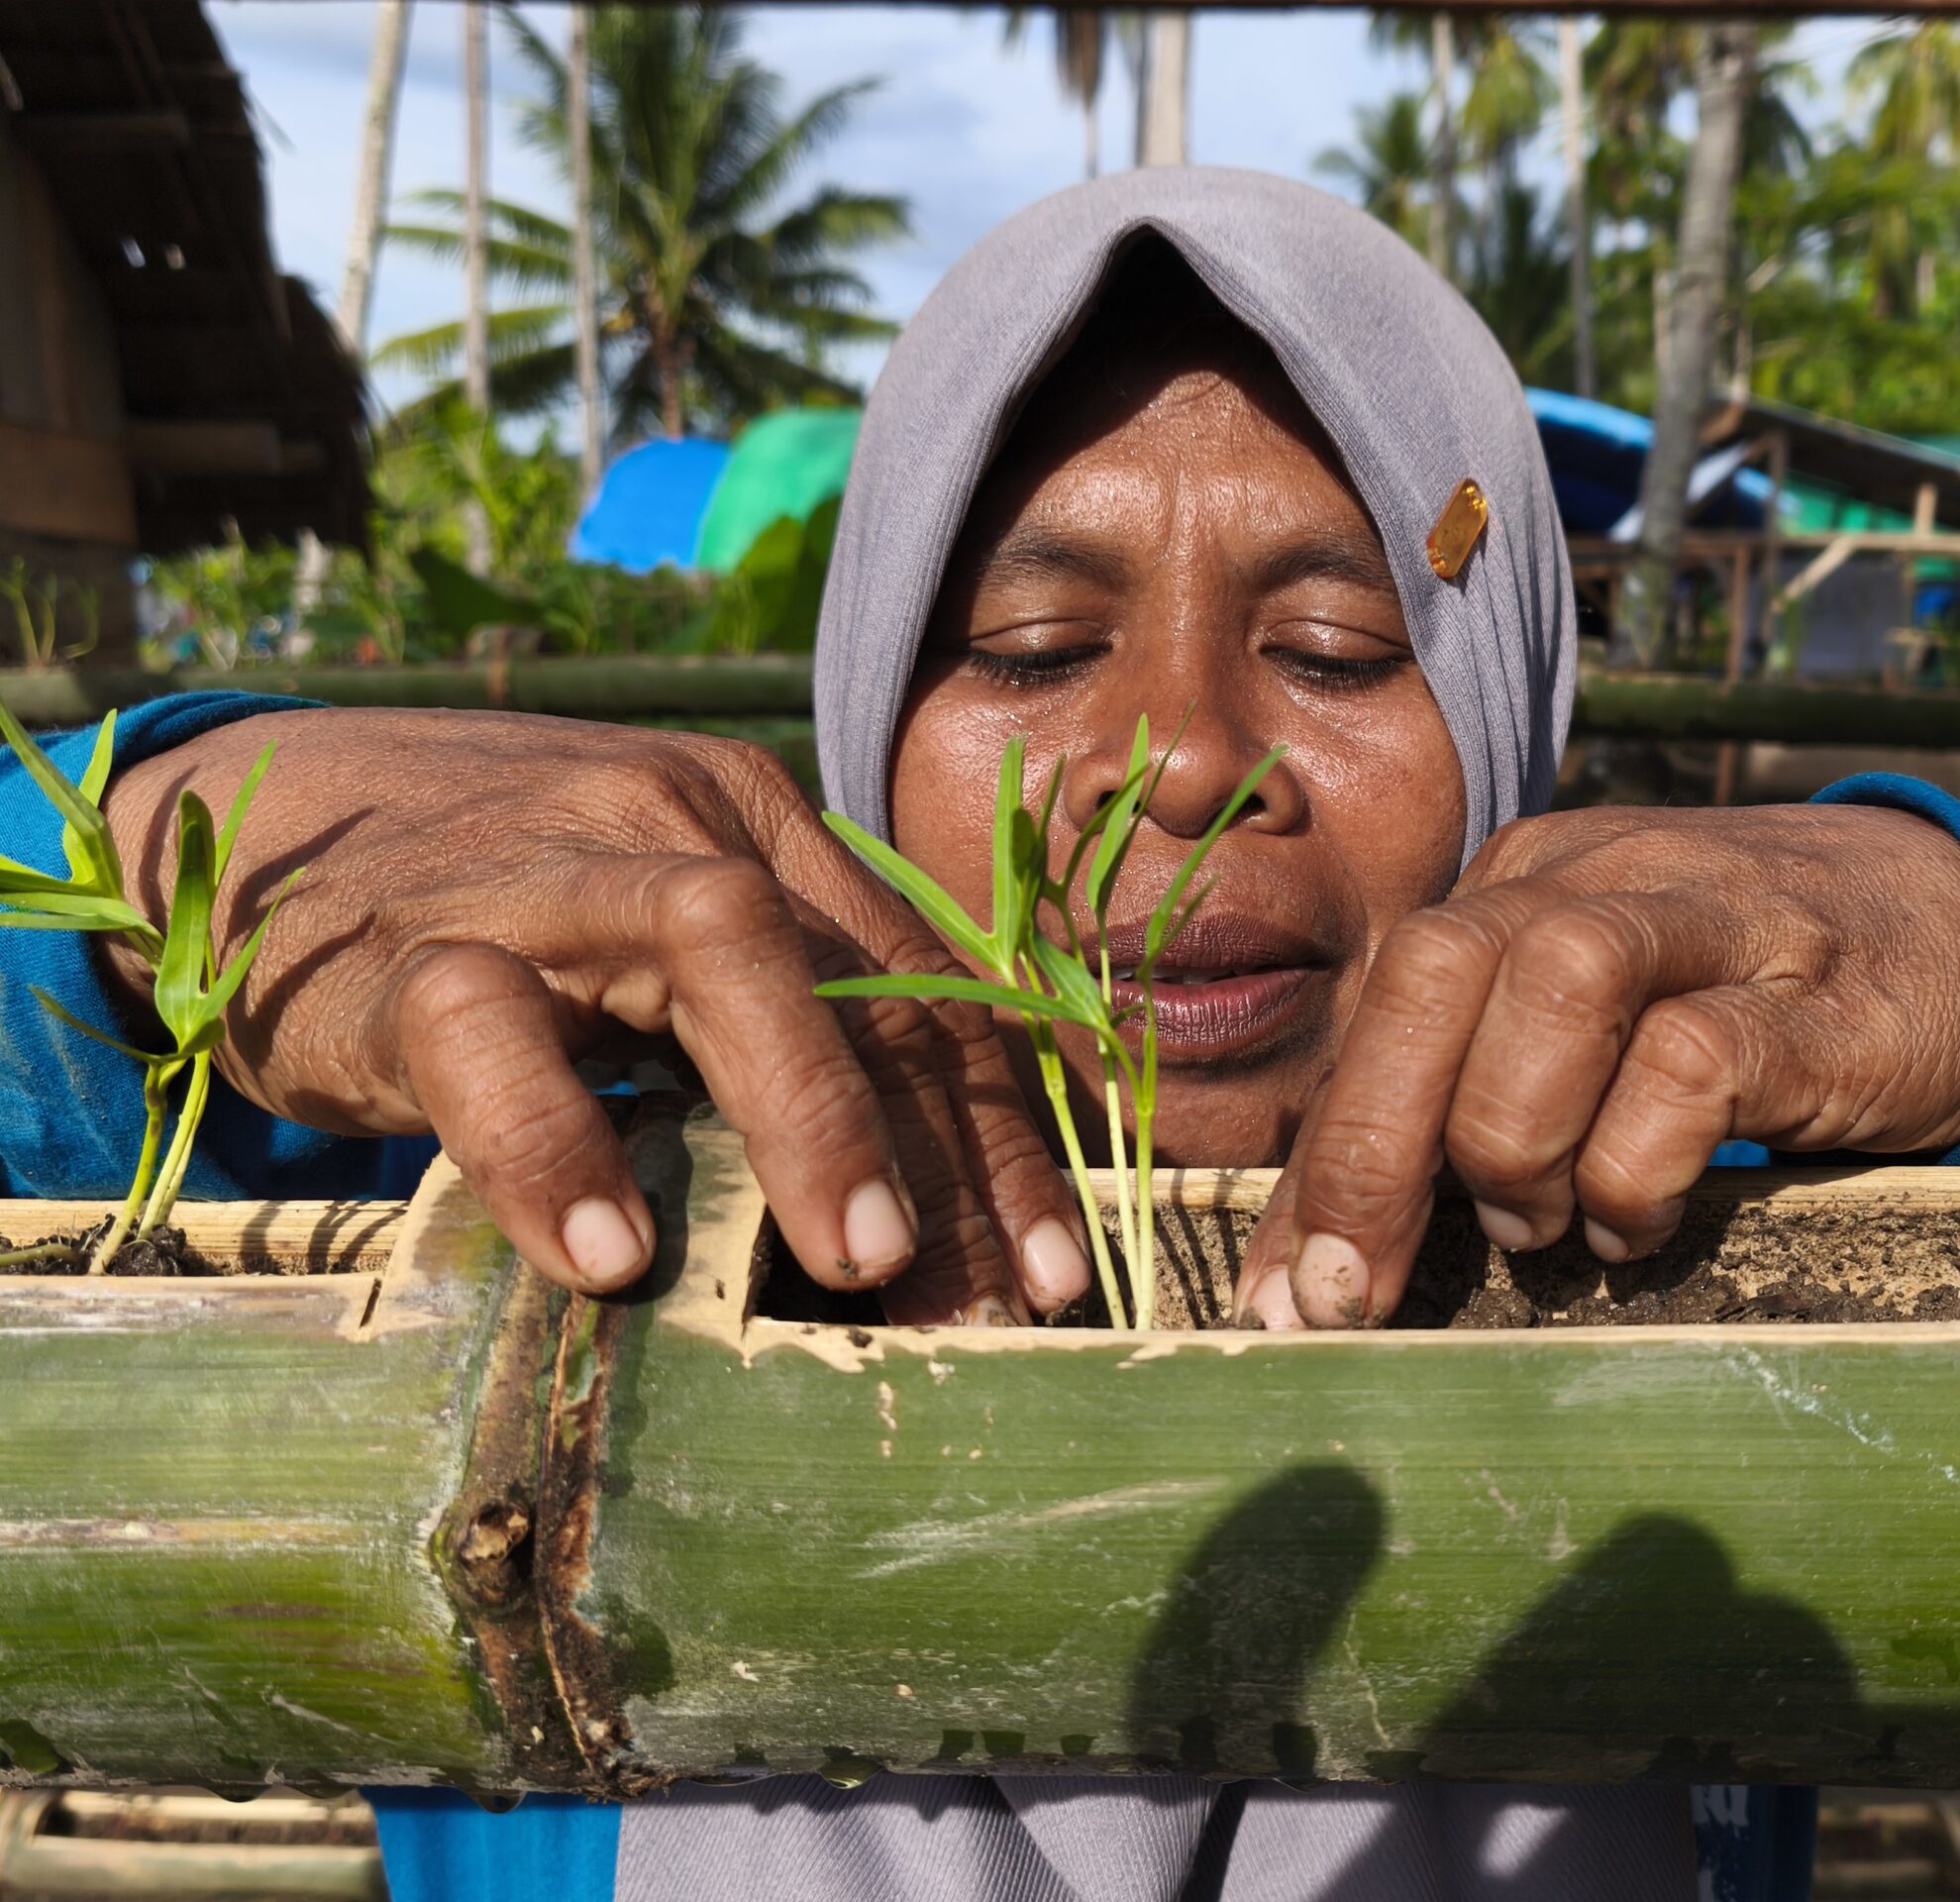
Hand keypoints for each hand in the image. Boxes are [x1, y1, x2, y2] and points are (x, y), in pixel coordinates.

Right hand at [103, 709, 1091, 1321]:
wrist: (273, 817)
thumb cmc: (511, 914)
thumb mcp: (668, 946)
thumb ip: (779, 1028)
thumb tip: (923, 1213)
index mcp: (765, 833)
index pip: (925, 986)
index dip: (1007, 1131)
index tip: (1063, 1267)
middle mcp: (682, 828)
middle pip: (860, 972)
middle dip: (950, 1143)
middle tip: (1001, 1297)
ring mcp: (549, 871)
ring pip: (714, 947)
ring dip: (807, 1111)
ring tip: (861, 1268)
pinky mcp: (406, 943)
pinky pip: (489, 1029)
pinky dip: (554, 1143)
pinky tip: (608, 1258)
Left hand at [1234, 803, 1959, 1328]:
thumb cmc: (1745, 1009)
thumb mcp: (1595, 1032)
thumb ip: (1475, 1101)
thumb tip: (1335, 1257)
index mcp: (1522, 889)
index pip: (1378, 1008)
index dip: (1317, 1162)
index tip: (1282, 1297)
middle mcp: (1599, 882)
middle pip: (1435, 968)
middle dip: (1374, 1148)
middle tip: (1366, 1288)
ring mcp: (1715, 923)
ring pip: (1555, 983)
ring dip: (1517, 1140)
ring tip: (1545, 1229)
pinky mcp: (1819, 999)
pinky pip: (1695, 1058)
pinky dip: (1640, 1164)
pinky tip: (1642, 1223)